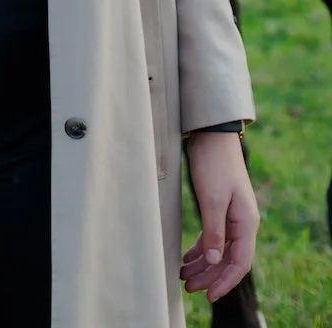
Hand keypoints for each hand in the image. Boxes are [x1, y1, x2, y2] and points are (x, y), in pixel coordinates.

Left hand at [181, 131, 258, 302]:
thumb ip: (214, 231)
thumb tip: (214, 260)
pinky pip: (213, 236)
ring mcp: (232, 216)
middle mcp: (243, 223)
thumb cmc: (214, 164)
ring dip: (203, 265)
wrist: (212, 135)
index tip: (209, 296)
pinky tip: (187, 258)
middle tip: (189, 288)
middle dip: (210, 276)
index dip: (224, 282)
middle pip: (228, 259)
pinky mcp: (220, 208)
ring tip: (184, 277)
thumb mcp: (212, 199)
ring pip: (219, 249)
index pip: (239, 263)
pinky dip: (201, 249)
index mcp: (246, 223)